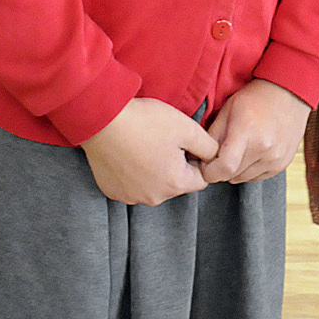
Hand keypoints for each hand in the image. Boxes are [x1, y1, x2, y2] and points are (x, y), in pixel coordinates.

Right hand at [82, 97, 219, 205]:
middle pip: (176, 183)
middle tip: (167, 138)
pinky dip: (135, 171)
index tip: (187, 141)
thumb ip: (208, 146)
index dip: (198, 159)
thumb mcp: (187, 128)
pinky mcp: (112, 190)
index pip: (200, 179)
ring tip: (147, 142)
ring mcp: (130, 196)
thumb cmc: (147, 122)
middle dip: (177, 164)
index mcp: (174, 184)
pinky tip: (131, 150)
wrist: (103, 120)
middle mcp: (153, 198)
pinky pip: (133, 184)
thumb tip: (215, 156)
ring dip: (156, 168)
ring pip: (154, 184)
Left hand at [200, 79, 310, 184]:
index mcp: (247, 131)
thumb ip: (212, 137)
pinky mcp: (282, 164)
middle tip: (222, 151)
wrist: (289, 92)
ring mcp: (276, 157)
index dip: (209, 171)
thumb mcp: (228, 109)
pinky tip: (253, 150)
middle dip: (221, 168)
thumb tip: (199, 160)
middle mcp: (264, 147)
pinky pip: (257, 177)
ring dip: (236, 169)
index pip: (223, 169)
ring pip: (243, 178)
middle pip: (231, 176)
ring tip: (240, 148)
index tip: (206, 163)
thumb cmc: (255, 98)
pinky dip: (250, 169)